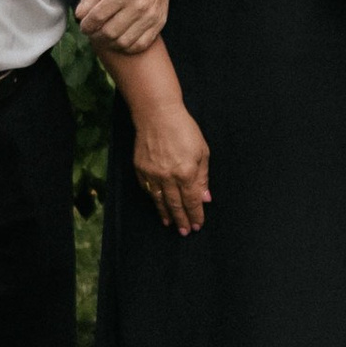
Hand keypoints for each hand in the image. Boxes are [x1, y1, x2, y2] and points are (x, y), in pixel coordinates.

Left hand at [76, 0, 174, 55]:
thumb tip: (80, 16)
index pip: (98, 17)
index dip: (86, 25)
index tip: (84, 26)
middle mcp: (139, 5)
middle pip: (110, 32)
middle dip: (95, 36)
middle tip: (92, 32)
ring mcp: (150, 16)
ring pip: (123, 42)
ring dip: (109, 43)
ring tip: (104, 36)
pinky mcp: (159, 23)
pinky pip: (140, 45)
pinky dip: (126, 47)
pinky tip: (119, 39)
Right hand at [130, 91, 211, 234]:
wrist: (157, 114)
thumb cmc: (184, 129)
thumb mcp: (202, 151)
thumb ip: (203, 177)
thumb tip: (205, 198)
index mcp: (186, 173)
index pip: (191, 201)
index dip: (195, 215)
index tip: (198, 225)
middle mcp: (168, 177)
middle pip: (175, 205)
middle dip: (182, 220)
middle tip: (185, 232)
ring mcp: (152, 174)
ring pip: (160, 201)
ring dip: (166, 214)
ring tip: (170, 224)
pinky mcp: (140, 169)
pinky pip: (148, 190)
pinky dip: (153, 199)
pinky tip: (158, 204)